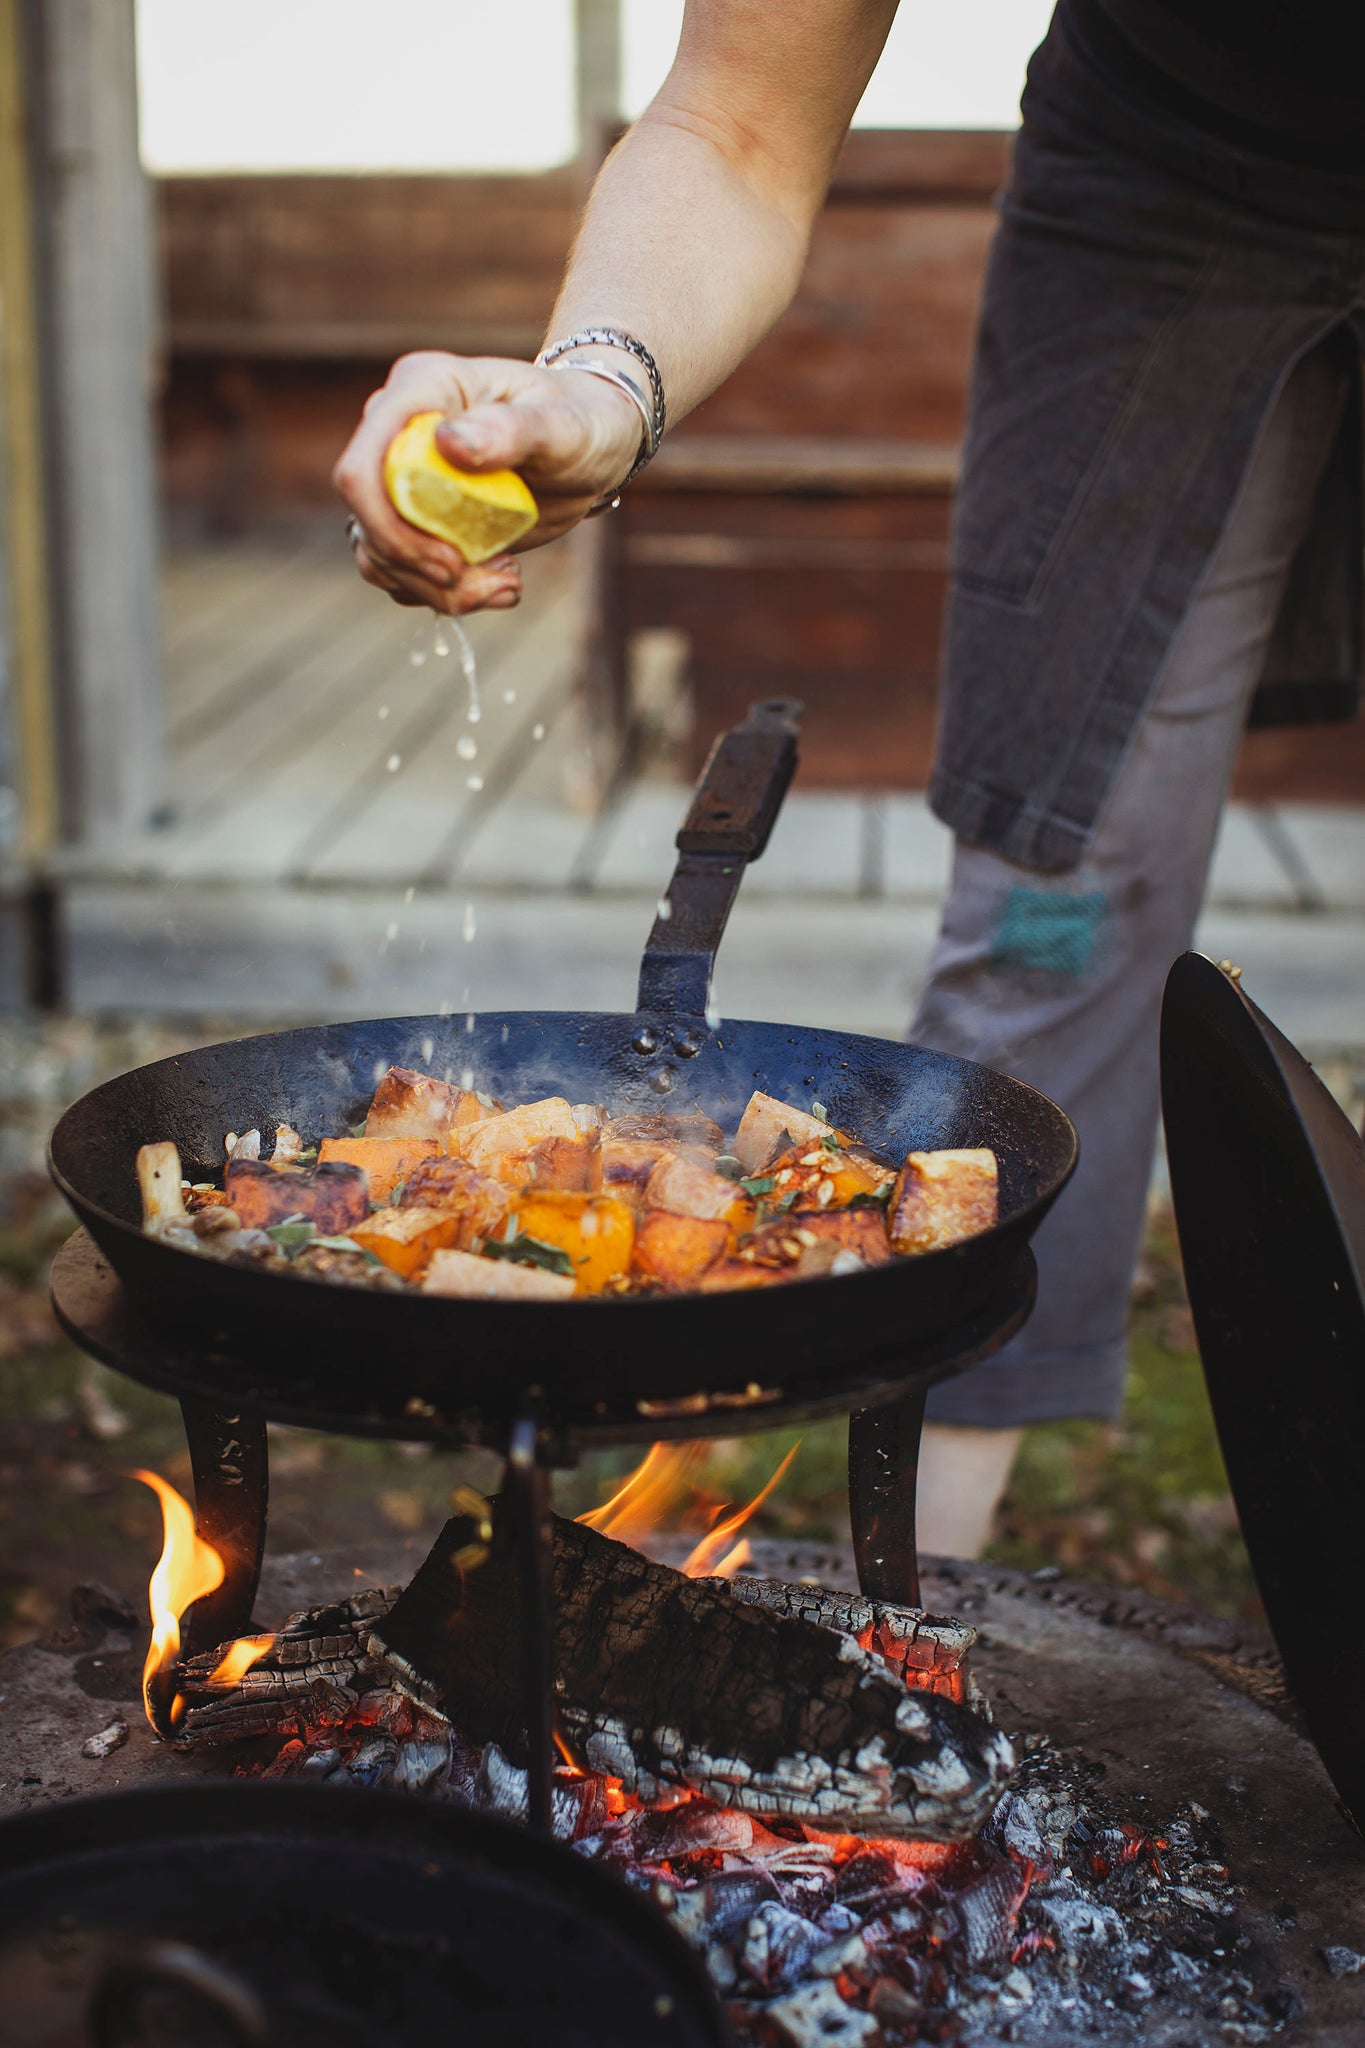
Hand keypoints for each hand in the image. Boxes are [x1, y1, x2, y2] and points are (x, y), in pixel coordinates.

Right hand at [333, 350, 642, 613]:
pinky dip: (447, 594)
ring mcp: (405, 481)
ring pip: (380, 557)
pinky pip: (405, 573)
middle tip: (497, 583)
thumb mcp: (559, 427)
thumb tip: (449, 443)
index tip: (452, 562)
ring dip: (438, 591)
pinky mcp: (420, 521)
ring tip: (508, 585)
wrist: (592, 448)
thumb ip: (509, 431)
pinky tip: (504, 580)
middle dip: (422, 570)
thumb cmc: (580, 421)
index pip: (363, 467)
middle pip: (368, 522)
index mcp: (419, 392)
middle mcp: (398, 434)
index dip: (390, 527)